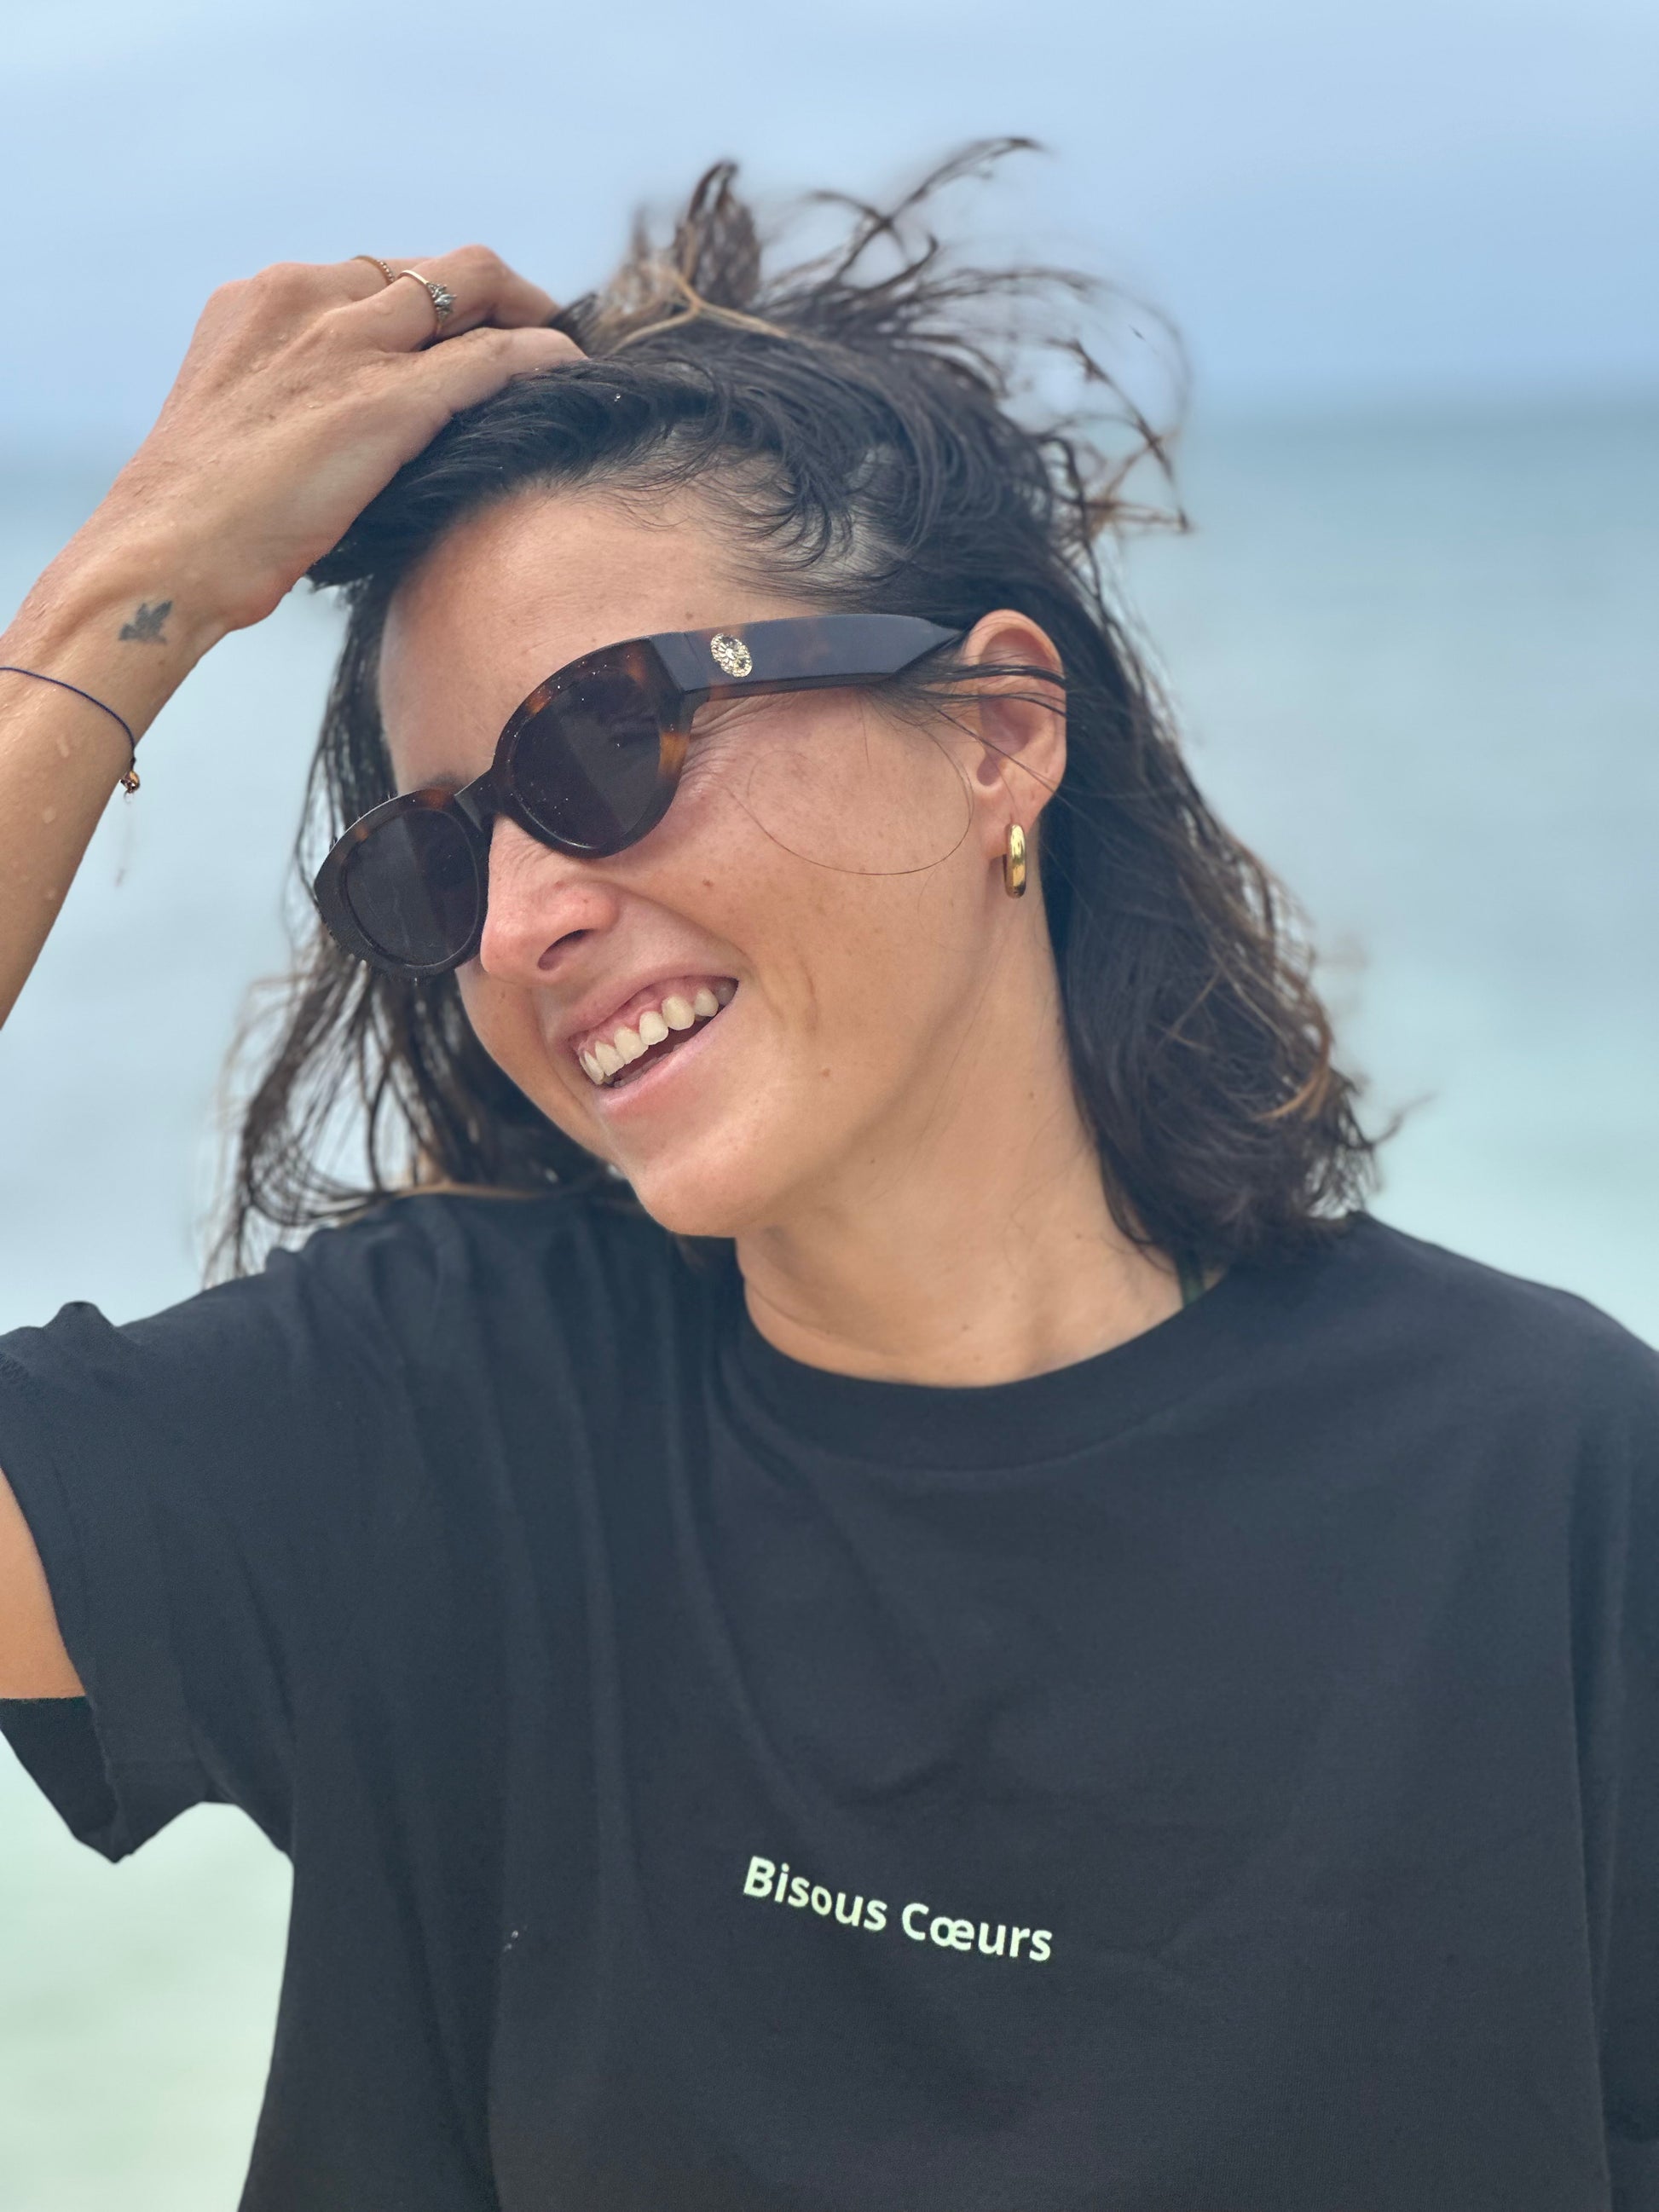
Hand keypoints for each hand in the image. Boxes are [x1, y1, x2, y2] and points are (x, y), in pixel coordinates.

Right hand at [76, 247, 578, 639]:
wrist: (164, 555)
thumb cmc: (201, 521)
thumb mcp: (245, 424)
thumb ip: (298, 396)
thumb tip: (357, 425)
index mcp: (263, 300)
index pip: (376, 274)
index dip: (436, 301)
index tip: (467, 332)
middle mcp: (307, 299)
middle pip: (434, 266)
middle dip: (497, 292)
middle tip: (538, 331)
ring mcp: (348, 345)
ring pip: (472, 286)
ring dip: (530, 313)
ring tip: (563, 353)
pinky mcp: (385, 401)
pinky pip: (493, 359)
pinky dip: (543, 358)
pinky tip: (574, 372)